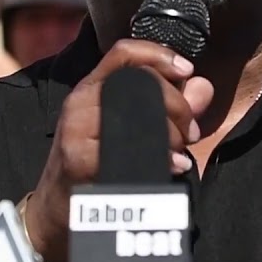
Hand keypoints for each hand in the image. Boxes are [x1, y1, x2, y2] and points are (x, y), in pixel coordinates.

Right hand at [23, 39, 213, 261]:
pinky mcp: (78, 158)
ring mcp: (76, 128)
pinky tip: (172, 167)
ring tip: (181, 152)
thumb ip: (171, 105)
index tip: (187, 69)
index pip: (123, 52)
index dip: (159, 53)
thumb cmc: (98, 164)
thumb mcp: (132, 128)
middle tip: (192, 132)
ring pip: (138, 114)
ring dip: (171, 133)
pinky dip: (161, 158)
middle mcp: (81, 101)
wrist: (59, 208)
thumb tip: (203, 87)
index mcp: (93, 88)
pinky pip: (131, 150)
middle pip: (141, 81)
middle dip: (179, 105)